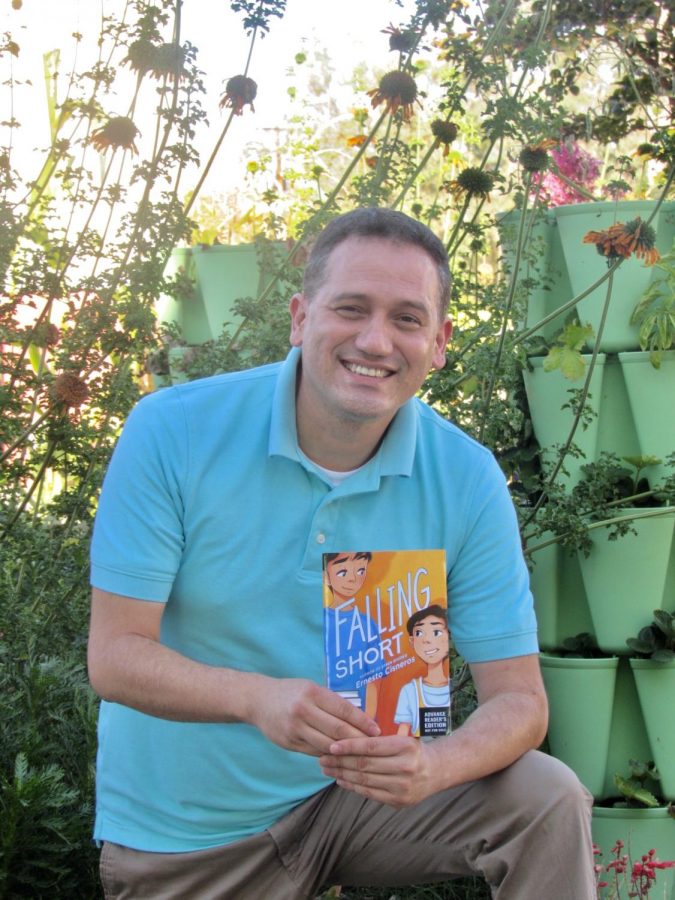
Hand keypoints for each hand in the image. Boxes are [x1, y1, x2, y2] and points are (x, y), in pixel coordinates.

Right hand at [248, 677, 380, 756]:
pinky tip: (341, 757)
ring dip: (346, 751)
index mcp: (312, 693)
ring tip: (361, 755)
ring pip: (327, 744)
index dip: (362, 721)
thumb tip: (360, 718)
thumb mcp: (310, 688)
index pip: (344, 709)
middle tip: (375, 746)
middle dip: (359, 739)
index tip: (377, 730)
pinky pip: (315, 752)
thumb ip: (331, 702)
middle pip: (338, 729)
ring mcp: (295, 728)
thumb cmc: (290, 692)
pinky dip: (330, 754)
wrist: (258, 700)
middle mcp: (303, 710)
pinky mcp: (289, 743)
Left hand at [319, 734, 439, 806]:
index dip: (349, 746)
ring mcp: (402, 787)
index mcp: (405, 747)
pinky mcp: (399, 802)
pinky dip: (353, 786)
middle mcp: (405, 767)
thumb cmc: (412, 750)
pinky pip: (369, 793)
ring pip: (364, 780)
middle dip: (340, 761)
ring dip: (342, 774)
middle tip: (322, 757)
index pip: (371, 747)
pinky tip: (341, 780)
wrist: (435, 771)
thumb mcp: (401, 738)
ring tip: (327, 768)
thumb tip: (344, 739)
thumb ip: (378, 740)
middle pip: (365, 765)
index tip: (331, 745)